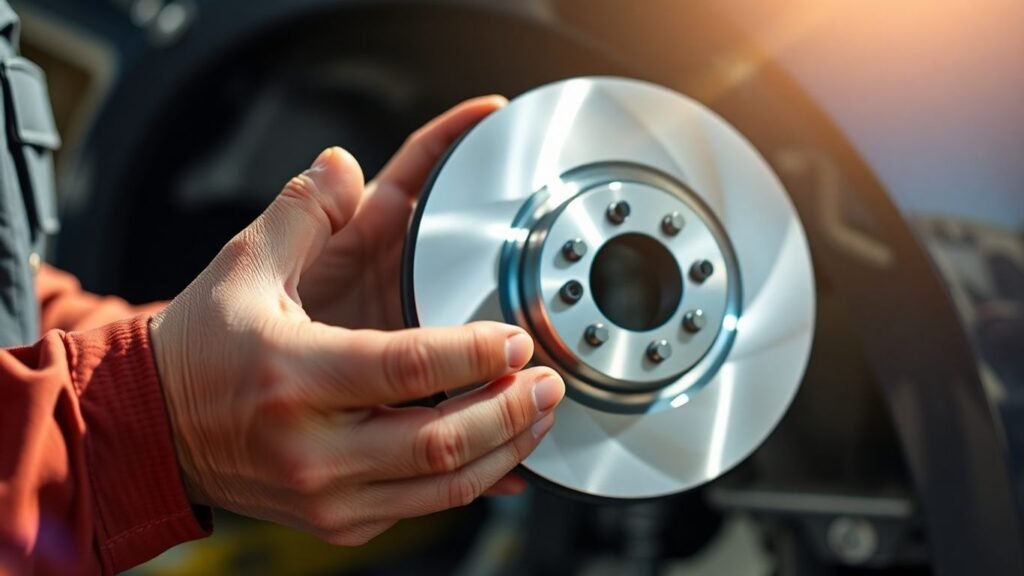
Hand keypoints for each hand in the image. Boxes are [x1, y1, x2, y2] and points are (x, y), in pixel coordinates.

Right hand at [150, 140, 564, 543]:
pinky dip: (474, 482)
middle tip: (548, 381)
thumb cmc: (204, 345)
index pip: (407, 366)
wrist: (154, 427)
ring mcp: (326, 496)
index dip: (474, 352)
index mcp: (293, 375)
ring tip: (541, 412)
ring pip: (444, 487)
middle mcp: (312, 447)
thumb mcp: (243, 265)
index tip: (517, 339)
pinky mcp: (338, 521)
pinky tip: (506, 454)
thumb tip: (345, 163)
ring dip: (507, 449)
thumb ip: (303, 210)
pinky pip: (424, 509)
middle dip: (510, 411)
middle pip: (440, 443)